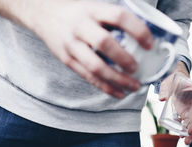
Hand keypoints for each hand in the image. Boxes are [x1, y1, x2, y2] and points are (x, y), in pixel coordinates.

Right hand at [23, 0, 153, 97]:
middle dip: (124, 58)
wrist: (41, 12)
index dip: (137, 30)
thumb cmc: (78, 12)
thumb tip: (148, 37)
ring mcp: (72, 44)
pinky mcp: (67, 59)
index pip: (119, 17)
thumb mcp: (95, 7)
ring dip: (118, 79)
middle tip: (138, 68)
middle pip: (104, 43)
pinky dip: (106, 87)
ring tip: (135, 87)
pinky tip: (120, 93)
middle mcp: (81, 26)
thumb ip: (115, 20)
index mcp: (93, 10)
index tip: (150, 44)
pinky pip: (88, 77)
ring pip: (96, 66)